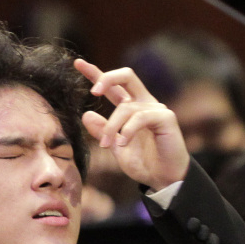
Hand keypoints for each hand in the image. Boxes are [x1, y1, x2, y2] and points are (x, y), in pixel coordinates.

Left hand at [75, 59, 189, 191]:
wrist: (164, 180)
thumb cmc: (145, 163)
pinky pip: (140, 117)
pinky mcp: (166, 118)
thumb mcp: (116, 147)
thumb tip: (86, 114)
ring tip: (105, 144)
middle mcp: (144, 103)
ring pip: (126, 107)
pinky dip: (127, 130)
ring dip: (112, 126)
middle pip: (126, 75)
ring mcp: (156, 109)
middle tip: (93, 92)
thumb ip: (103, 131)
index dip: (96, 73)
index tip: (78, 63)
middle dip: (107, 78)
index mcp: (132, 108)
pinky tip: (122, 143)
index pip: (113, 86)